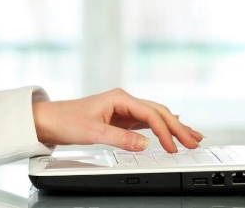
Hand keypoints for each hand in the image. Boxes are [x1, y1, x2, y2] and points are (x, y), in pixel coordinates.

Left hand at [31, 88, 203, 151]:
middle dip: (178, 126)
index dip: (165, 131)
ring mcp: (123, 109)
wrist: (49, 120)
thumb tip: (145, 145)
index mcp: (120, 98)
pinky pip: (146, 122)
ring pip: (155, 116)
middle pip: (158, 112)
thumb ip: (120, 139)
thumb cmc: (66, 120)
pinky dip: (161, 128)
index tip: (173, 147)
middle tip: (195, 141)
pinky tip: (171, 131)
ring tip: (192, 137)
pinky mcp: (120, 118)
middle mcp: (124, 100)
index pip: (151, 114)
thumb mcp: (93, 132)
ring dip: (173, 126)